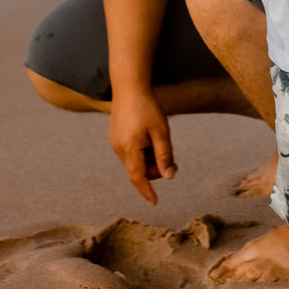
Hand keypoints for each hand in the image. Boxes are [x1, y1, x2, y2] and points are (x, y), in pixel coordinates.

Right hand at [108, 89, 176, 204]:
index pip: (138, 178)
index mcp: (129, 148)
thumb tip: (169, 177)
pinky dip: (142, 152)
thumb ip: (165, 156)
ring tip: (160, 141)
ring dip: (149, 160)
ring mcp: (115, 142)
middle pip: (138, 170)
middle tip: (173, 160)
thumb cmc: (147, 107)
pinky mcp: (116, 137)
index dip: (147, 191)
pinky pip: (130, 152)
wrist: (129, 85)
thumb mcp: (161, 131)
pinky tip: (150, 136)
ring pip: (135, 161)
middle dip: (155, 169)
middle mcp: (118, 148)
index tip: (155, 203)